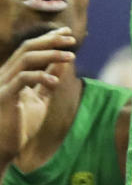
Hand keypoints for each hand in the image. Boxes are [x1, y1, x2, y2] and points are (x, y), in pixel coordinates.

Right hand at [0, 30, 75, 164]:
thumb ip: (49, 80)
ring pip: (26, 58)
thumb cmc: (20, 127)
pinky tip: (56, 82)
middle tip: (72, 39)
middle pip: (27, 47)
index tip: (68, 32)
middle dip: (51, 40)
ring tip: (70, 57)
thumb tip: (63, 62)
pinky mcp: (3, 96)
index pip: (30, 48)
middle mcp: (5, 75)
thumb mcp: (40, 100)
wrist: (4, 152)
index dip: (48, 38)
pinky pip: (22, 78)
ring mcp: (2, 84)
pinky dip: (40, 76)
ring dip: (50, 54)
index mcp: (12, 74)